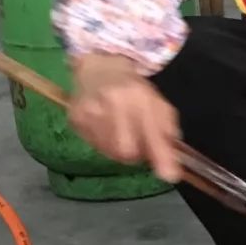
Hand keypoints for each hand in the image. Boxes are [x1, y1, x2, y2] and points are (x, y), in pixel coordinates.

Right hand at [69, 53, 181, 182]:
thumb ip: (167, 132)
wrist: (98, 68)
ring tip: (121, 132)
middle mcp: (113, 102)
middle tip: (137, 141)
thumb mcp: (157, 104)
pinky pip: (94, 146)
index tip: (169, 176)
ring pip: (110, 152)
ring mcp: (90, 111)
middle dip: (136, 154)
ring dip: (119, 150)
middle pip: (127, 151)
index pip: (152, 133)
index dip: (161, 157)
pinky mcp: (75, 119)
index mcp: (139, 97)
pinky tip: (105, 128)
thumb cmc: (133, 89)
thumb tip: (171, 164)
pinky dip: (103, 143)